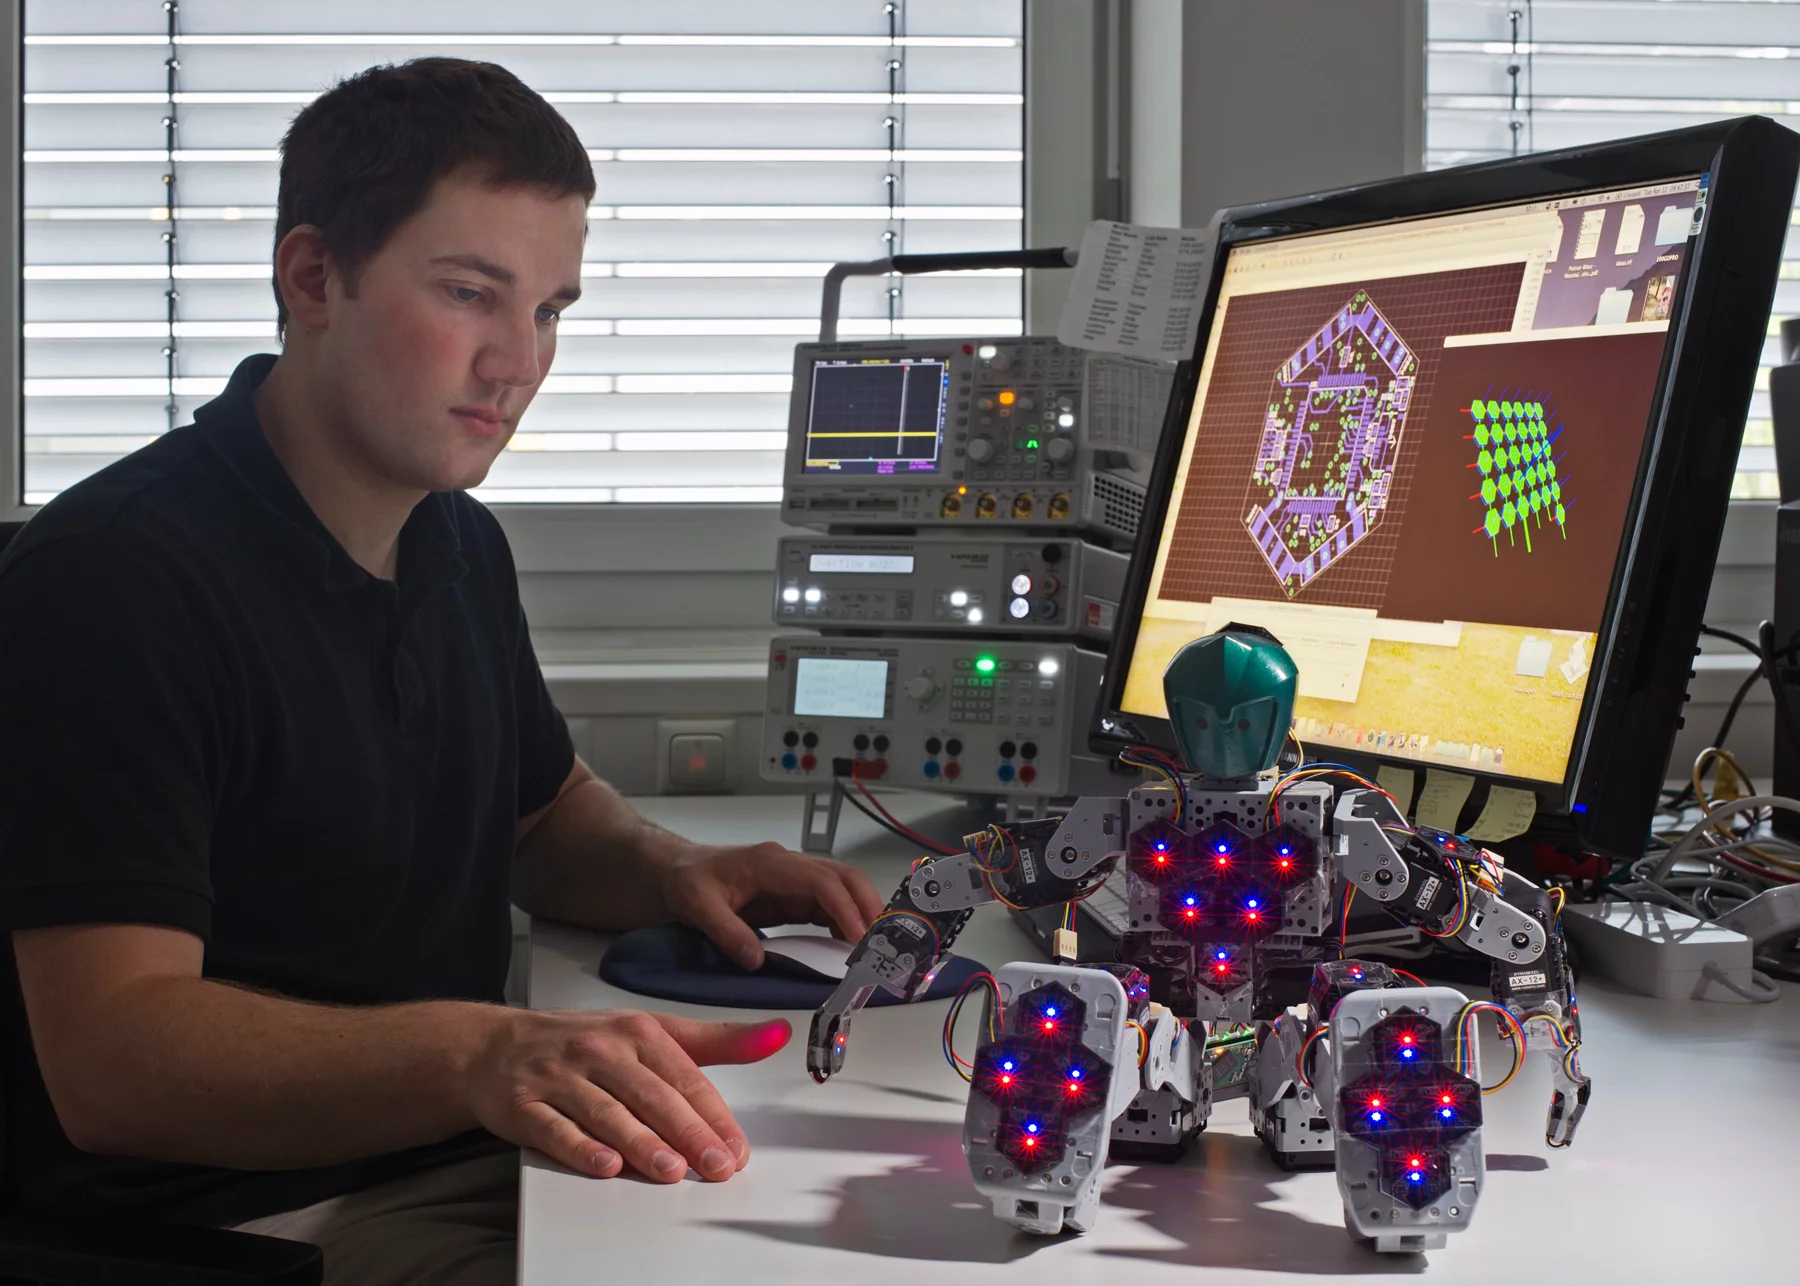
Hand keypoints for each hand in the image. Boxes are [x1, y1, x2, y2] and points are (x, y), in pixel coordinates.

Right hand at [468, 1007, 790, 1181]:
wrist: (493, 1047)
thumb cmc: (581, 1042)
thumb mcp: (649, 1031)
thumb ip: (714, 1041)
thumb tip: (774, 1033)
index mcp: (635, 1031)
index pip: (683, 1076)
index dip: (713, 1114)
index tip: (737, 1146)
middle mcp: (598, 1049)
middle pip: (650, 1095)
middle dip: (687, 1133)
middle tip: (716, 1165)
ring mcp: (558, 1076)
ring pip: (606, 1112)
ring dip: (639, 1143)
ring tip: (670, 1170)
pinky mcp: (522, 1105)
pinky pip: (554, 1129)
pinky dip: (580, 1148)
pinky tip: (605, 1165)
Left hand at [658, 841, 885, 969]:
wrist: (680, 870)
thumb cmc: (688, 881)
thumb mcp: (696, 904)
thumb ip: (726, 931)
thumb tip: (756, 960)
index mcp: (771, 863)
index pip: (820, 880)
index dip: (843, 907)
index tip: (858, 937)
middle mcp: (791, 867)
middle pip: (844, 877)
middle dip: (867, 906)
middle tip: (882, 943)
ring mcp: (795, 881)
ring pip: (843, 890)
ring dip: (862, 915)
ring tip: (874, 950)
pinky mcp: (794, 896)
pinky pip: (830, 906)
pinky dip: (846, 924)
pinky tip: (851, 948)